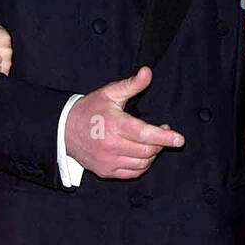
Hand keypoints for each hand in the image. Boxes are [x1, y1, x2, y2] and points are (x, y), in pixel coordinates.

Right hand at [63, 66, 183, 178]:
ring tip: (151, 141)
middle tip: (162, 132)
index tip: (179, 139)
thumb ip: (132, 84)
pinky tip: (141, 153)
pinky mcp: (106, 171)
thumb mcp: (110, 93)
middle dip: (160, 142)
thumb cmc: (90, 110)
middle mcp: (111, 145)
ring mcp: (108, 161)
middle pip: (147, 150)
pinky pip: (133, 172)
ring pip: (142, 163)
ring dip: (152, 153)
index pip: (145, 134)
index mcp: (114, 124)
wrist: (64, 130)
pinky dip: (142, 164)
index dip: (165, 137)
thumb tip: (147, 72)